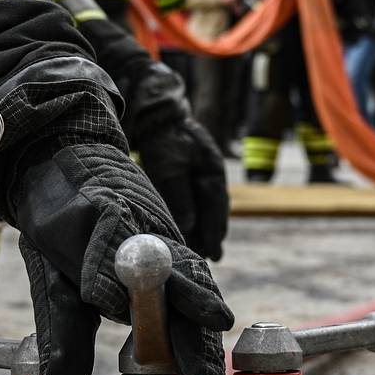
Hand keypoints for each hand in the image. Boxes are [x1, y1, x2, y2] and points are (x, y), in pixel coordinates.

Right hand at [13, 143, 232, 374]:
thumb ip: (68, 339)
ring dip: (191, 296)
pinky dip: (117, 262)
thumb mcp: (59, 295)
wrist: (53, 164)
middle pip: (186, 308)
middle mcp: (154, 263)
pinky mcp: (112, 209)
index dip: (193, 364)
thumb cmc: (63, 231)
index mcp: (145, 289)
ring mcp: (139, 235)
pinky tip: (110, 292)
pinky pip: (119, 236)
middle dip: (196, 348)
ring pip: (172, 268)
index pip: (178, 331)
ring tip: (213, 319)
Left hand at [136, 114, 229, 260]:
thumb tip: (187, 227)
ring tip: (203, 251)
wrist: (157, 116)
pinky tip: (194, 229)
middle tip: (210, 259)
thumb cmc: (164, 141)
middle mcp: (212, 176)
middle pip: (216, 212)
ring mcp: (205, 175)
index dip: (214, 233)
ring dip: (206, 229)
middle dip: (213, 235)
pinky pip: (200, 202)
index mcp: (213, 172)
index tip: (214, 254)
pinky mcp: (193, 176)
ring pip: (209, 208)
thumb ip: (180, 197)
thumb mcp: (170, 168)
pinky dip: (198, 217)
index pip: (216, 209)